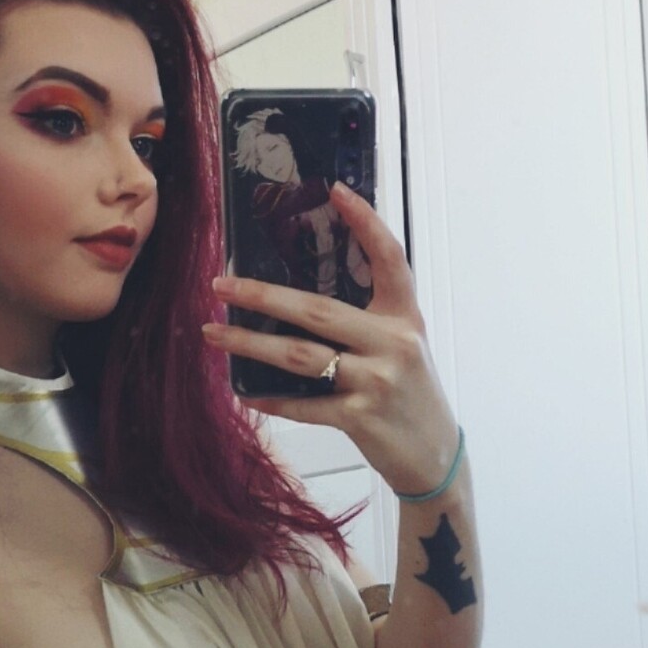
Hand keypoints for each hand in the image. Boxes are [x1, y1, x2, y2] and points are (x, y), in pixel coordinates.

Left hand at [204, 182, 461, 499]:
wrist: (434, 456)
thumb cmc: (410, 396)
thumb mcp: (402, 347)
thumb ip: (367, 320)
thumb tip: (302, 299)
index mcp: (403, 317)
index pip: (389, 258)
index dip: (365, 222)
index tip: (336, 191)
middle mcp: (393, 343)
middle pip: (318, 309)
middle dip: (263, 294)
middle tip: (221, 283)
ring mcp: (376, 381)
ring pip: (300, 356)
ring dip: (250, 344)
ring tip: (213, 333)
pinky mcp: (361, 418)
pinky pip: (304, 404)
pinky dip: (272, 399)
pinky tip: (244, 392)